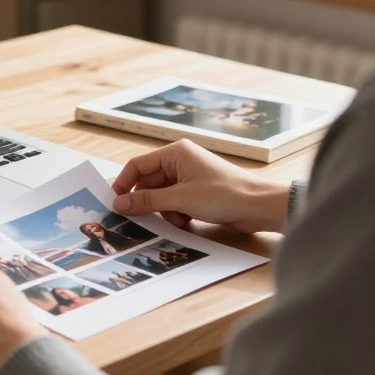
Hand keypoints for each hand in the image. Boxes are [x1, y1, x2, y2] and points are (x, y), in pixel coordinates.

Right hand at [111, 139, 288, 233]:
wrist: (259, 207)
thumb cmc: (224, 195)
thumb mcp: (180, 199)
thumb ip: (147, 201)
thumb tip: (119, 203)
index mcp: (175, 153)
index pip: (138, 165)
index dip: (124, 184)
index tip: (114, 203)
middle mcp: (180, 162)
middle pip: (149, 183)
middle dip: (149, 202)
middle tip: (143, 219)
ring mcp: (189, 177)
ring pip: (161, 196)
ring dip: (165, 211)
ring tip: (180, 219)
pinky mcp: (197, 192)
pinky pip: (174, 203)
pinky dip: (177, 214)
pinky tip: (189, 221)